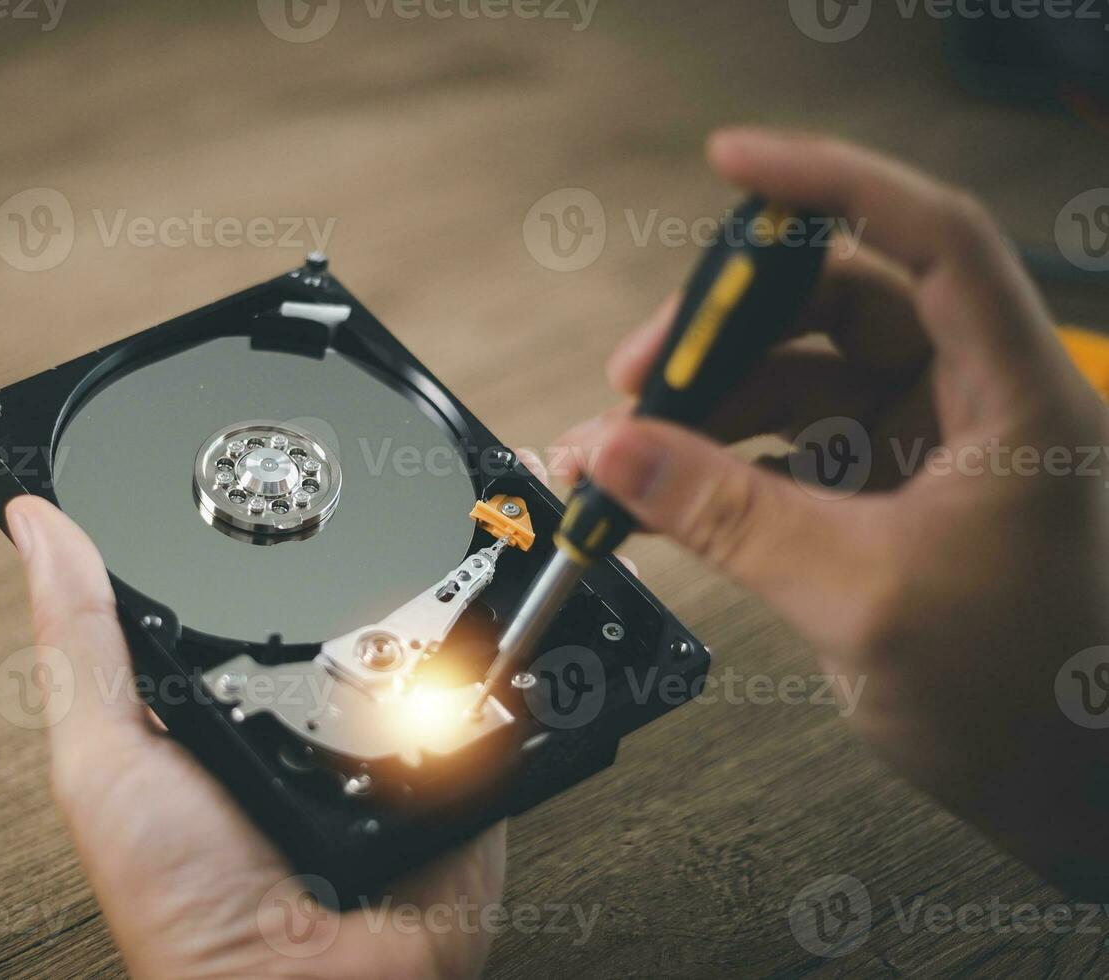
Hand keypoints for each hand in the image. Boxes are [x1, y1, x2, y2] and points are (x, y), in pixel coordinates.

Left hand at [4, 495, 505, 979]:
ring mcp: (395, 748)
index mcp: (223, 703)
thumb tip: (36, 523)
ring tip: (467, 509)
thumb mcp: (102, 756)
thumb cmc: (181, 906)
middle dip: (381, 540)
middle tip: (393, 474)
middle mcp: (311, 717)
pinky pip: (504, 704)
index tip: (278, 452)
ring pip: (438, 638)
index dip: (263, 528)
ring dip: (460, 582)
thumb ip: (79, 639)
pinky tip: (517, 598)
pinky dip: (516, 657)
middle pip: (353, 600)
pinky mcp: (468, 780)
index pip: (247, 589)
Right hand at [553, 129, 1108, 895]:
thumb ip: (728, 514)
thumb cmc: (1032, 697)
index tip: (731, 160)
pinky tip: (651, 494)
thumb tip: (614, 453)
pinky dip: (716, 465)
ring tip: (616, 455)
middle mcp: (973, 401)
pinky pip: (787, 449)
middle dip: (722, 331)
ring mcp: (929, 449)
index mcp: (1011, 396)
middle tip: (634, 378)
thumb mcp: (860, 597)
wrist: (1077, 792)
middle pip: (838, 303)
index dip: (829, 182)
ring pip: (800, 378)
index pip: (929, 237)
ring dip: (702, 407)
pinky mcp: (890, 499)